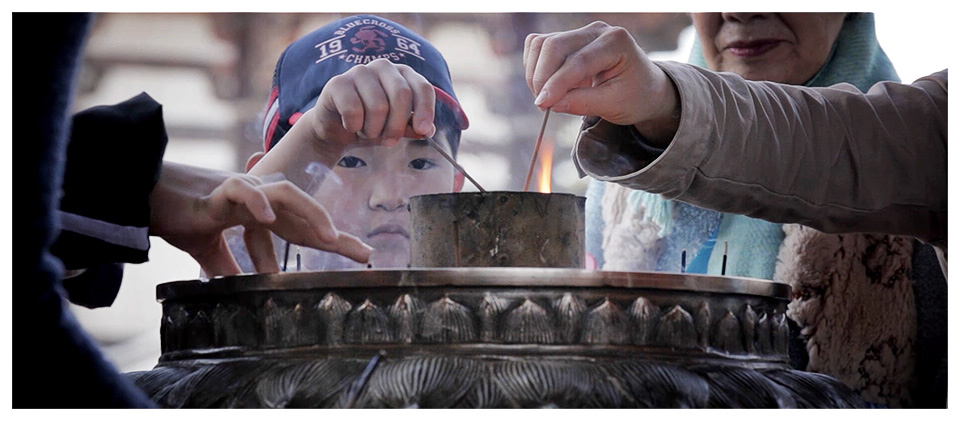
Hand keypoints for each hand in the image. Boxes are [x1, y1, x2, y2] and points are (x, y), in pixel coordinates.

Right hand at [148, 162, 372, 275]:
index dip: (329, 238)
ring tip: (330, 236)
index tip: (361, 256)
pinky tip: (270, 219)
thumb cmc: (176, 216)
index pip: (300, 226)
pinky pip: (242, 190)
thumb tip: (238, 288)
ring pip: (285, 192)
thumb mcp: (207, 249)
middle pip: (305, 210)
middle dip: (335, 231)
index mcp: (257, 212)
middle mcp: (256, 199)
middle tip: (364, 253)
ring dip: (311, 213)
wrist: (143, 196)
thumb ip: (226, 266)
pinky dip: (257, 203)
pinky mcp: (215, 191)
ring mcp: (239, 192)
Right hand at [310, 58, 436, 158]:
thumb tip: (427, 129)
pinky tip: (350, 125)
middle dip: (397, 125)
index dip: (425, 110)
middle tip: (389, 140)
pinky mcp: (338, 82)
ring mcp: (359, 71)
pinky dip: (354, 126)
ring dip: (373, 129)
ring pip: (378, 106)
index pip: (422, 87)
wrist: (335, 131)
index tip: (423, 130)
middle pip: (401, 95)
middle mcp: (383, 67)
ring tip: (366, 130)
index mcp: (402, 74)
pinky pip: (354, 110)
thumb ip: (412, 126)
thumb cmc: (369, 124)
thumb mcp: (395, 128)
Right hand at [523, 21, 679, 144]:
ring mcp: (581, 32)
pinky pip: (539, 46)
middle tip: (543, 105)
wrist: (644, 87)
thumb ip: (582, 102)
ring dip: (536, 72)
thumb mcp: (614, 105)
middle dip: (542, 77)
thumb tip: (550, 104)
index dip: (557, 83)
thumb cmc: (635, 96)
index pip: (578, 61)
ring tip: (546, 97)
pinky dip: (535, 66)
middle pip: (554, 45)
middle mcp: (597, 30)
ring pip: (541, 44)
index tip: (543, 104)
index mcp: (616, 42)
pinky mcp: (567, 39)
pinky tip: (547, 85)